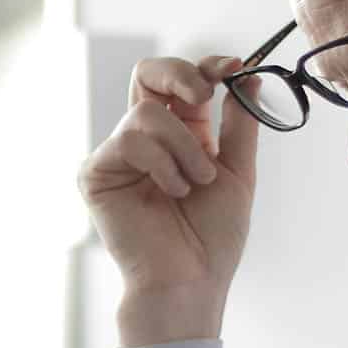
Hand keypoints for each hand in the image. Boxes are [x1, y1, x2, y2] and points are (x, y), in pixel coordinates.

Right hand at [77, 54, 261, 345]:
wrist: (190, 280)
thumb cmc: (212, 237)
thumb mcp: (237, 170)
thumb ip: (240, 123)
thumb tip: (250, 76)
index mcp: (182, 134)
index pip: (184, 82)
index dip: (206, 67)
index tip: (233, 68)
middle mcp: (147, 139)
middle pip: (147, 73)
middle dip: (179, 74)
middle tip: (204, 94)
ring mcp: (119, 154)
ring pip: (146, 112)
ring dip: (183, 146)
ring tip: (195, 183)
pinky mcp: (97, 173)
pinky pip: (128, 141)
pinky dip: (160, 164)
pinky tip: (171, 193)